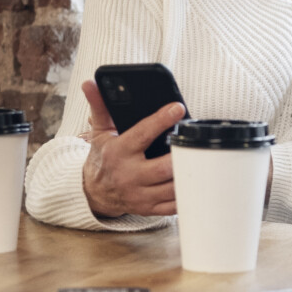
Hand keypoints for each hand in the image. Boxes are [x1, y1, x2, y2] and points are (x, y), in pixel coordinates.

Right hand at [79, 80, 184, 217]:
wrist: (93, 192)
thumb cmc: (102, 158)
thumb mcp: (100, 131)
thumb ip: (100, 107)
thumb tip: (90, 83)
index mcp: (119, 152)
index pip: (142, 134)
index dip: (161, 120)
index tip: (178, 108)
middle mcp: (129, 175)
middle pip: (163, 168)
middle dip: (182, 155)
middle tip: (195, 140)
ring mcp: (140, 195)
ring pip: (171, 188)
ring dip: (188, 174)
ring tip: (200, 159)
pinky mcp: (148, 208)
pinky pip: (172, 205)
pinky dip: (186, 195)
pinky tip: (195, 181)